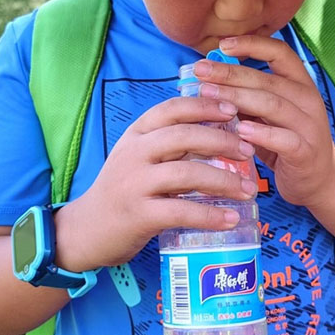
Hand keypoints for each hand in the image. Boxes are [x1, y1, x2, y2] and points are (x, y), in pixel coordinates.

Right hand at [54, 96, 257, 269]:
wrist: (86, 229)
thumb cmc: (122, 190)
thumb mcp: (139, 157)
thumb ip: (170, 144)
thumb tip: (220, 133)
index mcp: (136, 134)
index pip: (172, 109)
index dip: (204, 106)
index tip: (232, 109)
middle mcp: (134, 153)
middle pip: (184, 136)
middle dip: (222, 141)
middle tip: (248, 150)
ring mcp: (135, 184)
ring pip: (187, 173)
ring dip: (224, 180)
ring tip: (248, 189)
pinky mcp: (139, 215)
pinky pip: (182, 211)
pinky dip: (211, 215)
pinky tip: (231, 218)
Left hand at [193, 35, 334, 208]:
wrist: (319, 178)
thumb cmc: (285, 141)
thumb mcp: (266, 115)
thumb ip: (245, 99)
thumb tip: (206, 80)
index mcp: (300, 83)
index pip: (280, 53)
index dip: (252, 44)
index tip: (222, 44)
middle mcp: (308, 100)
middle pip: (267, 80)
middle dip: (231, 73)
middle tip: (200, 71)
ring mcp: (310, 126)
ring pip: (273, 105)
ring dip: (239, 98)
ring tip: (210, 94)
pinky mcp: (306, 152)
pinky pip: (285, 140)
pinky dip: (262, 134)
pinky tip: (240, 130)